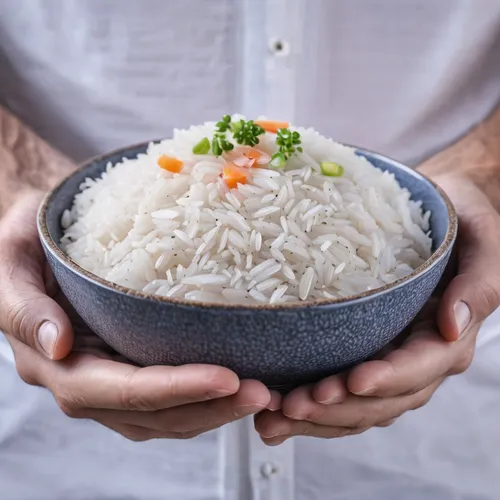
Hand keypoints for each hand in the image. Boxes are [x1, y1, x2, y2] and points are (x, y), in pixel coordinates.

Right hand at [0, 193, 276, 440]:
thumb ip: (23, 307)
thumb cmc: (21, 244)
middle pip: (152, 414)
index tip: (225, 377)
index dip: (174, 389)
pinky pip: (170, 395)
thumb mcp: (11, 263)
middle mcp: (86, 382)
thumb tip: (55, 344)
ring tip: (263, 392)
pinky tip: (240, 379)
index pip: (122, 391)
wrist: (36, 239)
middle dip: (209, 408)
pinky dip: (206, 396)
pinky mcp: (129, 364)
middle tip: (262, 392)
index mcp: (56, 365)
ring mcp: (111, 378)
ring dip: (215, 410)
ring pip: (166, 415)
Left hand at [255, 175, 499, 444]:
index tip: (352, 380)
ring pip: (355, 406)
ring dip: (314, 417)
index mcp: (446, 339)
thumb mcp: (481, 239)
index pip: (417, 369)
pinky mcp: (360, 354)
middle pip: (380, 399)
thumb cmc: (458, 220)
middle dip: (337, 407)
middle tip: (292, 405)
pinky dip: (308, 407)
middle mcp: (416, 359)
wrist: (434, 212)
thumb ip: (478, 284)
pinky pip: (338, 392)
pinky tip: (274, 412)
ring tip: (272, 418)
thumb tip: (452, 325)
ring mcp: (386, 360)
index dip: (386, 379)